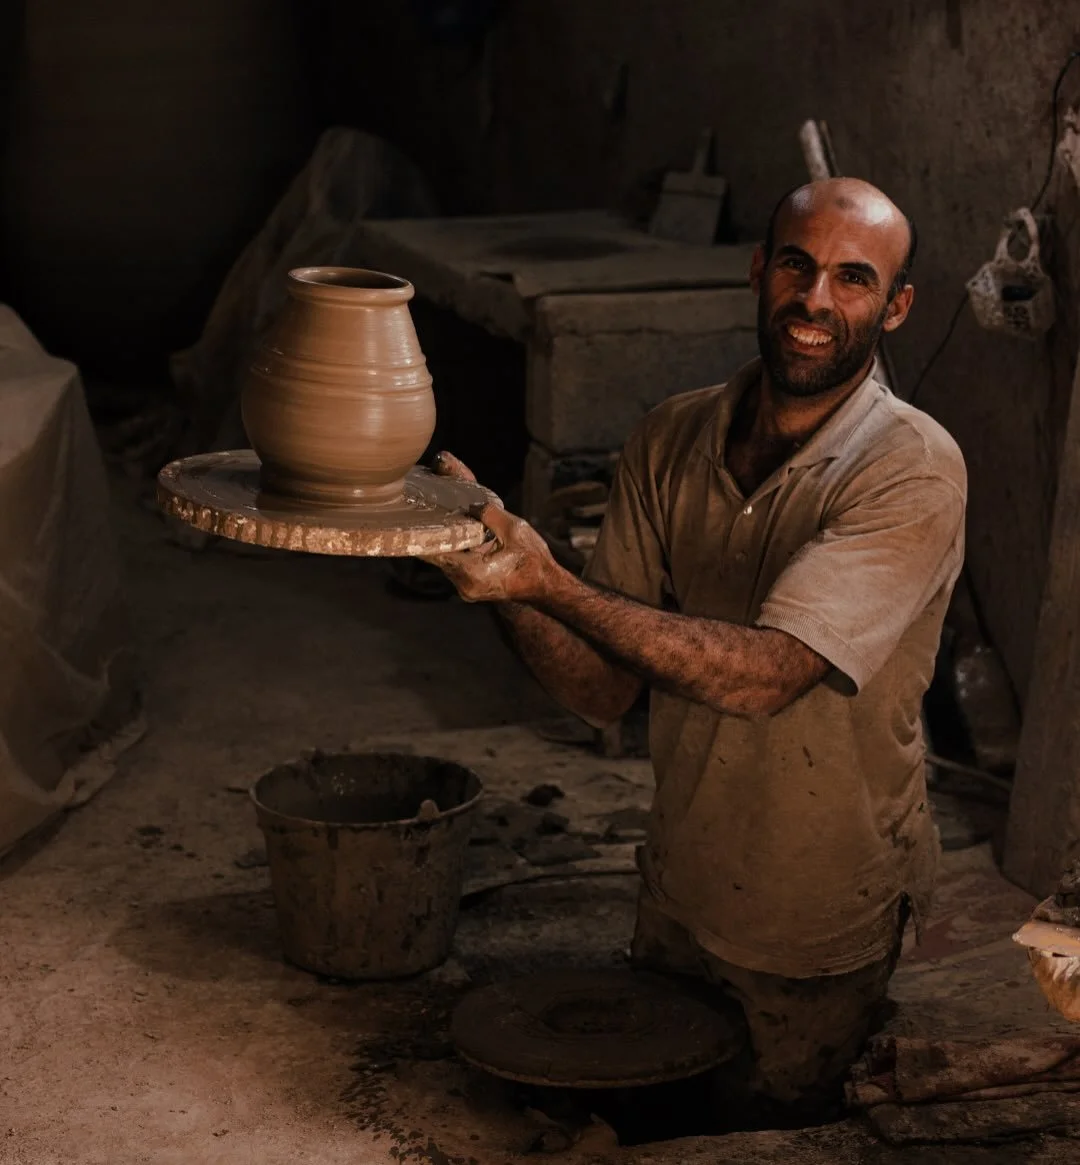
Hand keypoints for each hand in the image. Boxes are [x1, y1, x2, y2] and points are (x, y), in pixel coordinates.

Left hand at [424, 452, 561, 603]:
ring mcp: (464, 587)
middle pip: (437, 555)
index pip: (435, 553)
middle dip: (432, 531)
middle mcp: (463, 584)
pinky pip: (454, 562)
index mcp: (473, 573)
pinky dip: (453, 546)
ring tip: (432, 514)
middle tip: (420, 507)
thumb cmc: (534, 562)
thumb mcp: (516, 530)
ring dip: (443, 538)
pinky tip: (450, 528)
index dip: (422, 534)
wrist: (545, 586)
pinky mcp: (468, 584)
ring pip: (445, 558)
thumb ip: (490, 514)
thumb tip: (470, 502)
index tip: (410, 517)